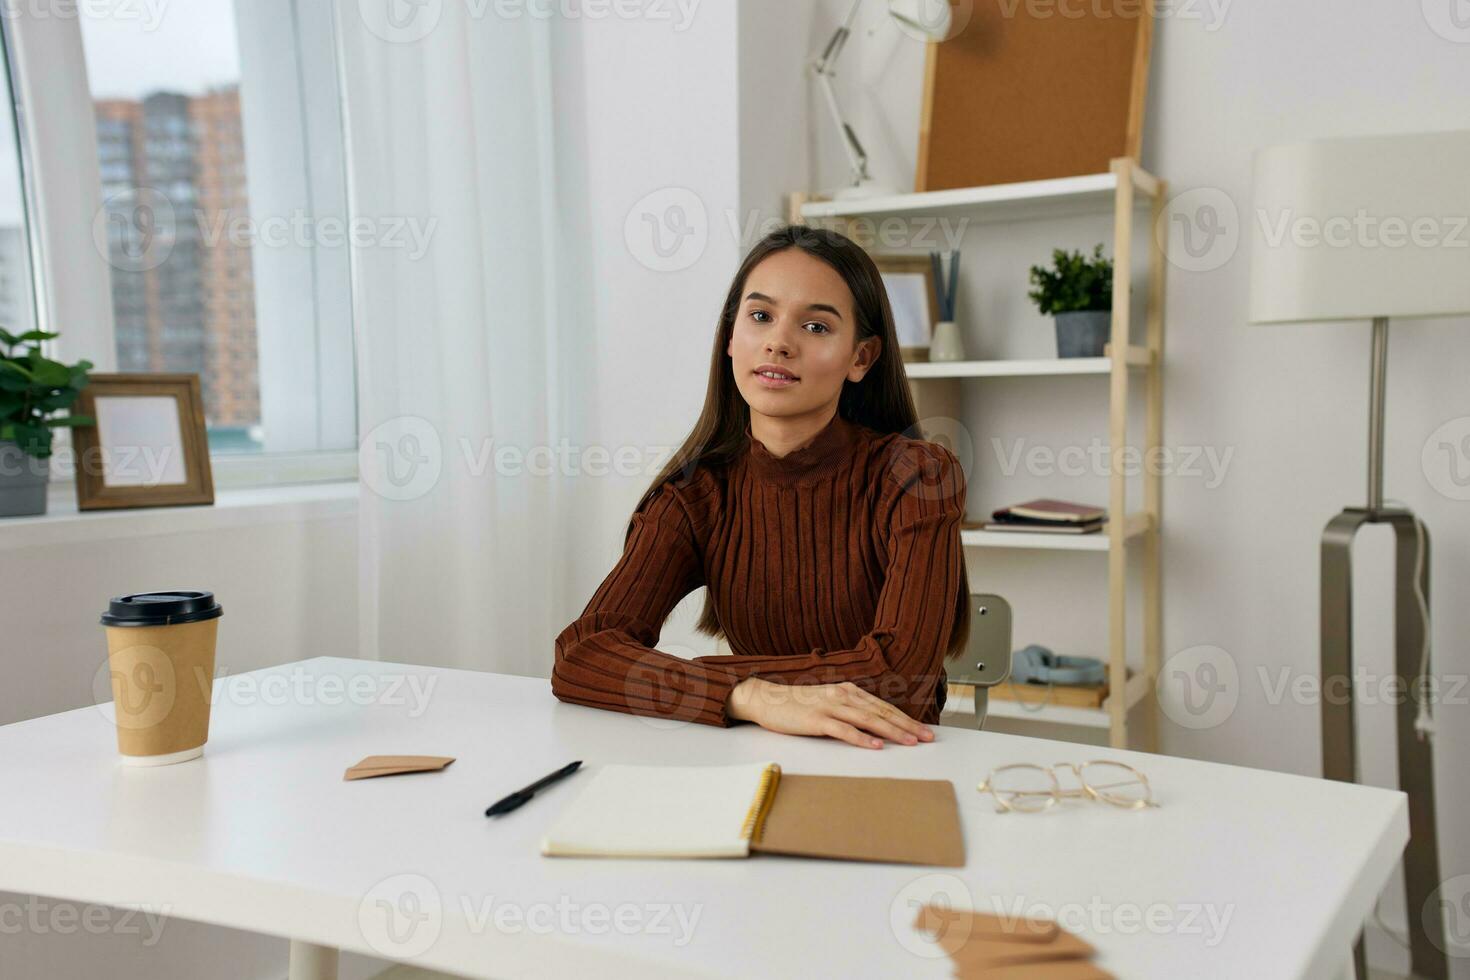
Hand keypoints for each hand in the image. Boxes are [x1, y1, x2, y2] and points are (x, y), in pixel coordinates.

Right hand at [725, 677, 934, 748]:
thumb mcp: (829, 703)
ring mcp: (830, 706)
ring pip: (868, 720)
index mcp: (849, 691)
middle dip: (907, 726)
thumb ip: (850, 711)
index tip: (924, 731)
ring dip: (892, 732)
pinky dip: (862, 738)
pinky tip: (876, 746)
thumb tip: (874, 727)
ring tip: (911, 742)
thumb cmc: (798, 704)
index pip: (884, 707)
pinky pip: (844, 730)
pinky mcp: (817, 719)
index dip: (906, 719)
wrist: (767, 698)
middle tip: (928, 738)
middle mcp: (844, 696)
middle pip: (882, 713)